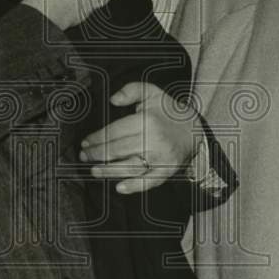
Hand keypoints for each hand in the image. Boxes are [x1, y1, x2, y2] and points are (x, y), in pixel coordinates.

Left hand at [78, 82, 197, 193]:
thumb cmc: (168, 112)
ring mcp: (161, 158)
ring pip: (131, 167)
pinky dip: (134, 186)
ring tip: (94, 171)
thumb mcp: (152, 93)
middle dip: (98, 154)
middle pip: (119, 149)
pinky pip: (149, 182)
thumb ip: (131, 90)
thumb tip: (113, 99)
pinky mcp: (167, 171)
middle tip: (84, 156)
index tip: (85, 142)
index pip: (116, 131)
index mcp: (148, 120)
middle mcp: (154, 140)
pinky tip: (119, 187)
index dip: (98, 137)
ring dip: (109, 171)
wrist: (194, 129)